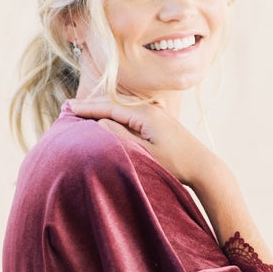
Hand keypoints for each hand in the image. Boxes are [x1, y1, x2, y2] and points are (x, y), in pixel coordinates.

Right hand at [62, 92, 227, 196]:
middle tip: (69, 108)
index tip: (68, 107)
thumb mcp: (145, 153)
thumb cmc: (176, 163)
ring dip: (102, 111)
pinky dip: (114, 117)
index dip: (87, 107)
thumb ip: (121, 137)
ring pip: (121, 110)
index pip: (109, 107)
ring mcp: (156, 115)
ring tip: (82, 113)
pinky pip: (130, 116)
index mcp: (145, 114)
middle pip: (114, 104)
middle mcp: (150, 109)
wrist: (204, 167)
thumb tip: (100, 124)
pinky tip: (107, 121)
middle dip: (91, 106)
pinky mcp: (159, 123)